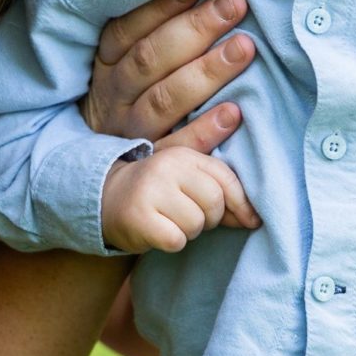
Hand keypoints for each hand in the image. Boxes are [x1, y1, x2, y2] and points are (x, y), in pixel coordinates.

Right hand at [83, 0, 256, 152]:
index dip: (159, 8)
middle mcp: (114, 97)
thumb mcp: (123, 68)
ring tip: (245, 48)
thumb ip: (152, 36)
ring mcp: (129, 133)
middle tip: (235, 5)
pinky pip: (176, 148)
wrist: (106, 177)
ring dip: (205, 73)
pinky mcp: (149, 166)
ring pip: (163, 100)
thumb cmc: (129, 104)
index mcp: (105, 66)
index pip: (126, 31)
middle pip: (149, 60)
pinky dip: (203, 131)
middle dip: (194, 29)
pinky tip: (234, 113)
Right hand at [101, 147, 258, 253]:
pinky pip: (176, 240)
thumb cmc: (155, 184)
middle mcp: (165, 168)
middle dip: (210, 218)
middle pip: (214, 204)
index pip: (226, 179)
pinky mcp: (138, 219)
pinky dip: (172, 242)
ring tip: (171, 220)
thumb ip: (208, 140)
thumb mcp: (179, 159)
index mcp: (181, 153)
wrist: (105, 199)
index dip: (242, 204)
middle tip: (190, 215)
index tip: (250, 220)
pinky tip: (159, 231)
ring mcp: (150, 193)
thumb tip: (237, 112)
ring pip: (196, 225)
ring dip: (188, 231)